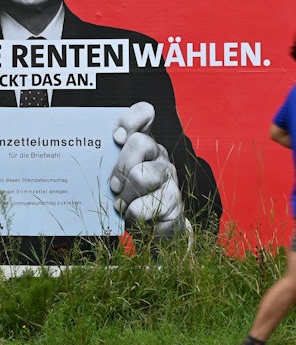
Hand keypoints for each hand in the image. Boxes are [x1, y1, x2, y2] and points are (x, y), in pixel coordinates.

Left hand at [111, 102, 184, 235]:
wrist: (152, 231)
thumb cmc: (125, 198)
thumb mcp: (113, 176)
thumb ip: (101, 161)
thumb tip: (73, 152)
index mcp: (143, 144)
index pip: (144, 114)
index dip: (131, 120)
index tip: (117, 137)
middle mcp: (159, 156)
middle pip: (140, 143)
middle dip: (120, 165)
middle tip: (113, 185)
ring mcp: (170, 178)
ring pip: (142, 176)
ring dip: (124, 195)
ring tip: (120, 204)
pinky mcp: (174, 203)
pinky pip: (144, 207)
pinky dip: (132, 215)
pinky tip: (133, 216)